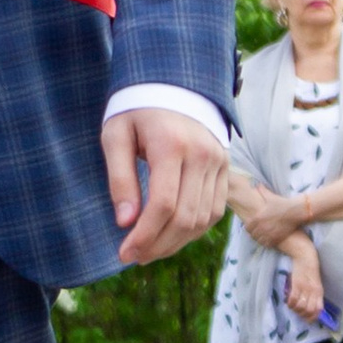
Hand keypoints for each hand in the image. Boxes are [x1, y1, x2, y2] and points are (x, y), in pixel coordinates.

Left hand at [103, 108, 231, 267]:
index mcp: (172, 145)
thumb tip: (125, 222)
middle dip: (158, 245)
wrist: (175, 84)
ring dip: (176, 242)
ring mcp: (219, 162)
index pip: (163, 204)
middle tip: (134, 257)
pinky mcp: (226, 168)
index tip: (124, 253)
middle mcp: (202, 155)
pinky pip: (216, 210)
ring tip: (150, 251)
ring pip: (203, 219)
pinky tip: (173, 236)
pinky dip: (195, 230)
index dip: (144, 235)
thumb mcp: (116, 135)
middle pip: (185, 217)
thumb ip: (119, 178)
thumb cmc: (137, 110)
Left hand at [228, 175, 297, 251]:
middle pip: (252, 234)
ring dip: (259, 238)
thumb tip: (257, 184)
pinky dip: (266, 243)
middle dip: (254, 233)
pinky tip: (269, 239)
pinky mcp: (277, 238)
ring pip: (259, 240)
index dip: (249, 226)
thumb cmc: (282, 203)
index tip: (252, 226)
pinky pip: (267, 244)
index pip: (247, 227)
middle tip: (257, 231)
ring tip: (262, 236)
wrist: (296, 211)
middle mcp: (262, 227)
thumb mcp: (270, 196)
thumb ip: (261, 191)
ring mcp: (269, 233)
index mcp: (258, 217)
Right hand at [282, 235, 327, 320]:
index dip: (311, 317)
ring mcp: (305, 288)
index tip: (305, 318)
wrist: (305, 255)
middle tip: (296, 311)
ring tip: (292, 305)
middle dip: (301, 314)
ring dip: (294, 309)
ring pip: (300, 307)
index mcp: (319, 292)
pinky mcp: (297, 284)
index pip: (318, 310)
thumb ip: (314, 294)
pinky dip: (289, 302)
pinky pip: (293, 299)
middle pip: (308, 311)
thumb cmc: (310, 269)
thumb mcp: (315, 283)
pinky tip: (288, 300)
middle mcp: (313, 292)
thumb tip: (309, 306)